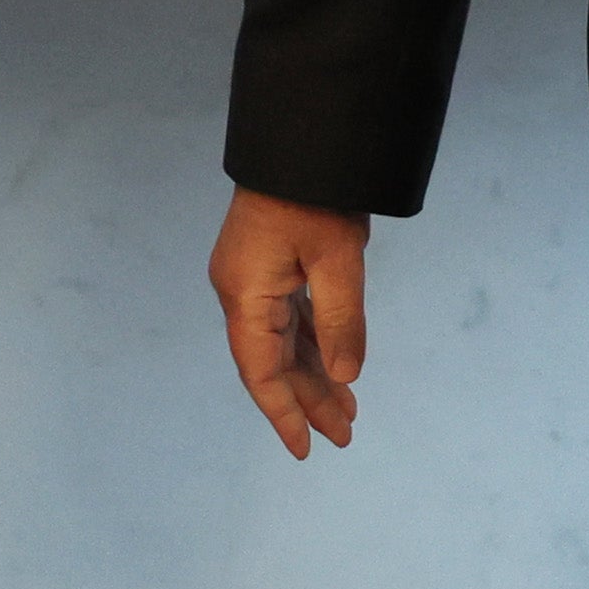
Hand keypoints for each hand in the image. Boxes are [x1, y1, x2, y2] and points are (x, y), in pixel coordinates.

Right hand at [208, 187, 367, 457]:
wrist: (303, 139)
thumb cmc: (316, 197)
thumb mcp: (337, 261)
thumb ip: (340, 323)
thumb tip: (344, 378)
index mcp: (245, 296)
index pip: (262, 371)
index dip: (284, 413)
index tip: (306, 449)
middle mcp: (241, 293)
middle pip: (272, 362)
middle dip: (308, 400)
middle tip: (345, 435)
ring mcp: (253, 278)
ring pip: (283, 342)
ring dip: (313, 375)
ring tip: (347, 411)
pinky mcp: (268, 265)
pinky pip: (289, 318)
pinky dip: (313, 345)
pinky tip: (335, 366)